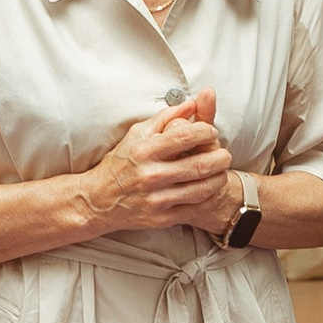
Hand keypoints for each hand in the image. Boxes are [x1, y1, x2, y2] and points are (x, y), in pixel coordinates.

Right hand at [82, 90, 231, 233]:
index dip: (206, 131)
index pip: (186, 136)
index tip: (210, 131)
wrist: (98, 200)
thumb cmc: (119, 163)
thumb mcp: (136, 135)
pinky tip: (208, 188)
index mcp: (144, 151)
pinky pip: (195, 208)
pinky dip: (207, 197)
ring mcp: (156, 199)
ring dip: (219, 177)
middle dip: (221, 157)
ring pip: (203, 188)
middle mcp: (150, 175)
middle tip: (224, 154)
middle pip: (201, 164)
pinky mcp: (160, 218)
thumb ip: (165, 118)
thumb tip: (192, 104)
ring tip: (220, 170)